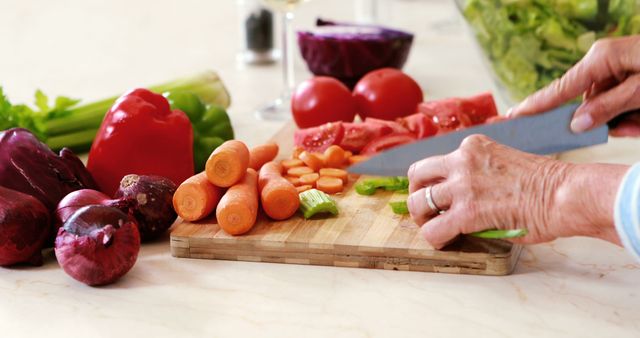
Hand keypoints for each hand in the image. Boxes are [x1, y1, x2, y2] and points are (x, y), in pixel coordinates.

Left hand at [406, 134, 625, 248]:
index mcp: (473, 146)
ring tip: (436, 228)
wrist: (566, 194)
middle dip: (417, 193)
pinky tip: (446, 242)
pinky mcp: (467, 212)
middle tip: (428, 210)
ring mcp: (462, 185)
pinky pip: (432, 229)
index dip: (433, 181)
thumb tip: (464, 196)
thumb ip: (480, 172)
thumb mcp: (504, 162)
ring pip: (417, 202)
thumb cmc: (547, 184)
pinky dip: (434, 239)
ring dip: (422, 218)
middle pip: (416, 174)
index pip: (436, 160)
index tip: (438, 194)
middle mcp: (462, 160)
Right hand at [509, 35, 639, 136]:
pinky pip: (622, 105)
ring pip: (608, 109)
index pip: (560, 89)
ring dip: (626, 121)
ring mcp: (618, 70)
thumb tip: (576, 125)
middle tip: (632, 125)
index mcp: (600, 58)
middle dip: (608, 122)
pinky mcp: (630, 77)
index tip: (512, 116)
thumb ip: (608, 107)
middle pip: (589, 105)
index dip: (535, 106)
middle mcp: (604, 63)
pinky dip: (634, 117)